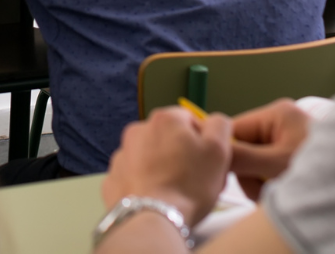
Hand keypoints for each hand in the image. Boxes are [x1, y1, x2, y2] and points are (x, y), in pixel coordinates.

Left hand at [103, 107, 231, 225]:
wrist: (152, 217)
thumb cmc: (189, 184)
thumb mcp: (218, 151)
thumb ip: (220, 127)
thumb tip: (217, 120)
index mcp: (164, 118)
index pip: (190, 119)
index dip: (204, 140)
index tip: (210, 161)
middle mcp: (138, 128)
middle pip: (168, 137)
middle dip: (183, 153)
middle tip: (196, 178)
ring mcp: (122, 151)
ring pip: (150, 155)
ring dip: (163, 166)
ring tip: (176, 190)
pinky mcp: (114, 174)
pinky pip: (135, 174)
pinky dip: (146, 181)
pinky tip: (157, 196)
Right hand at [229, 99, 310, 199]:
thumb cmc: (318, 173)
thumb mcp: (274, 165)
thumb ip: (241, 156)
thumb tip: (209, 150)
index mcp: (278, 112)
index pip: (235, 127)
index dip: (227, 151)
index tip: (227, 174)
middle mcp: (284, 120)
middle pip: (246, 144)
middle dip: (249, 171)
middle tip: (260, 189)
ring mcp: (291, 137)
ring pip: (256, 158)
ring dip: (259, 180)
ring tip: (274, 193)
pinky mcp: (296, 154)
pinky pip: (269, 165)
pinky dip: (271, 182)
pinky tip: (280, 192)